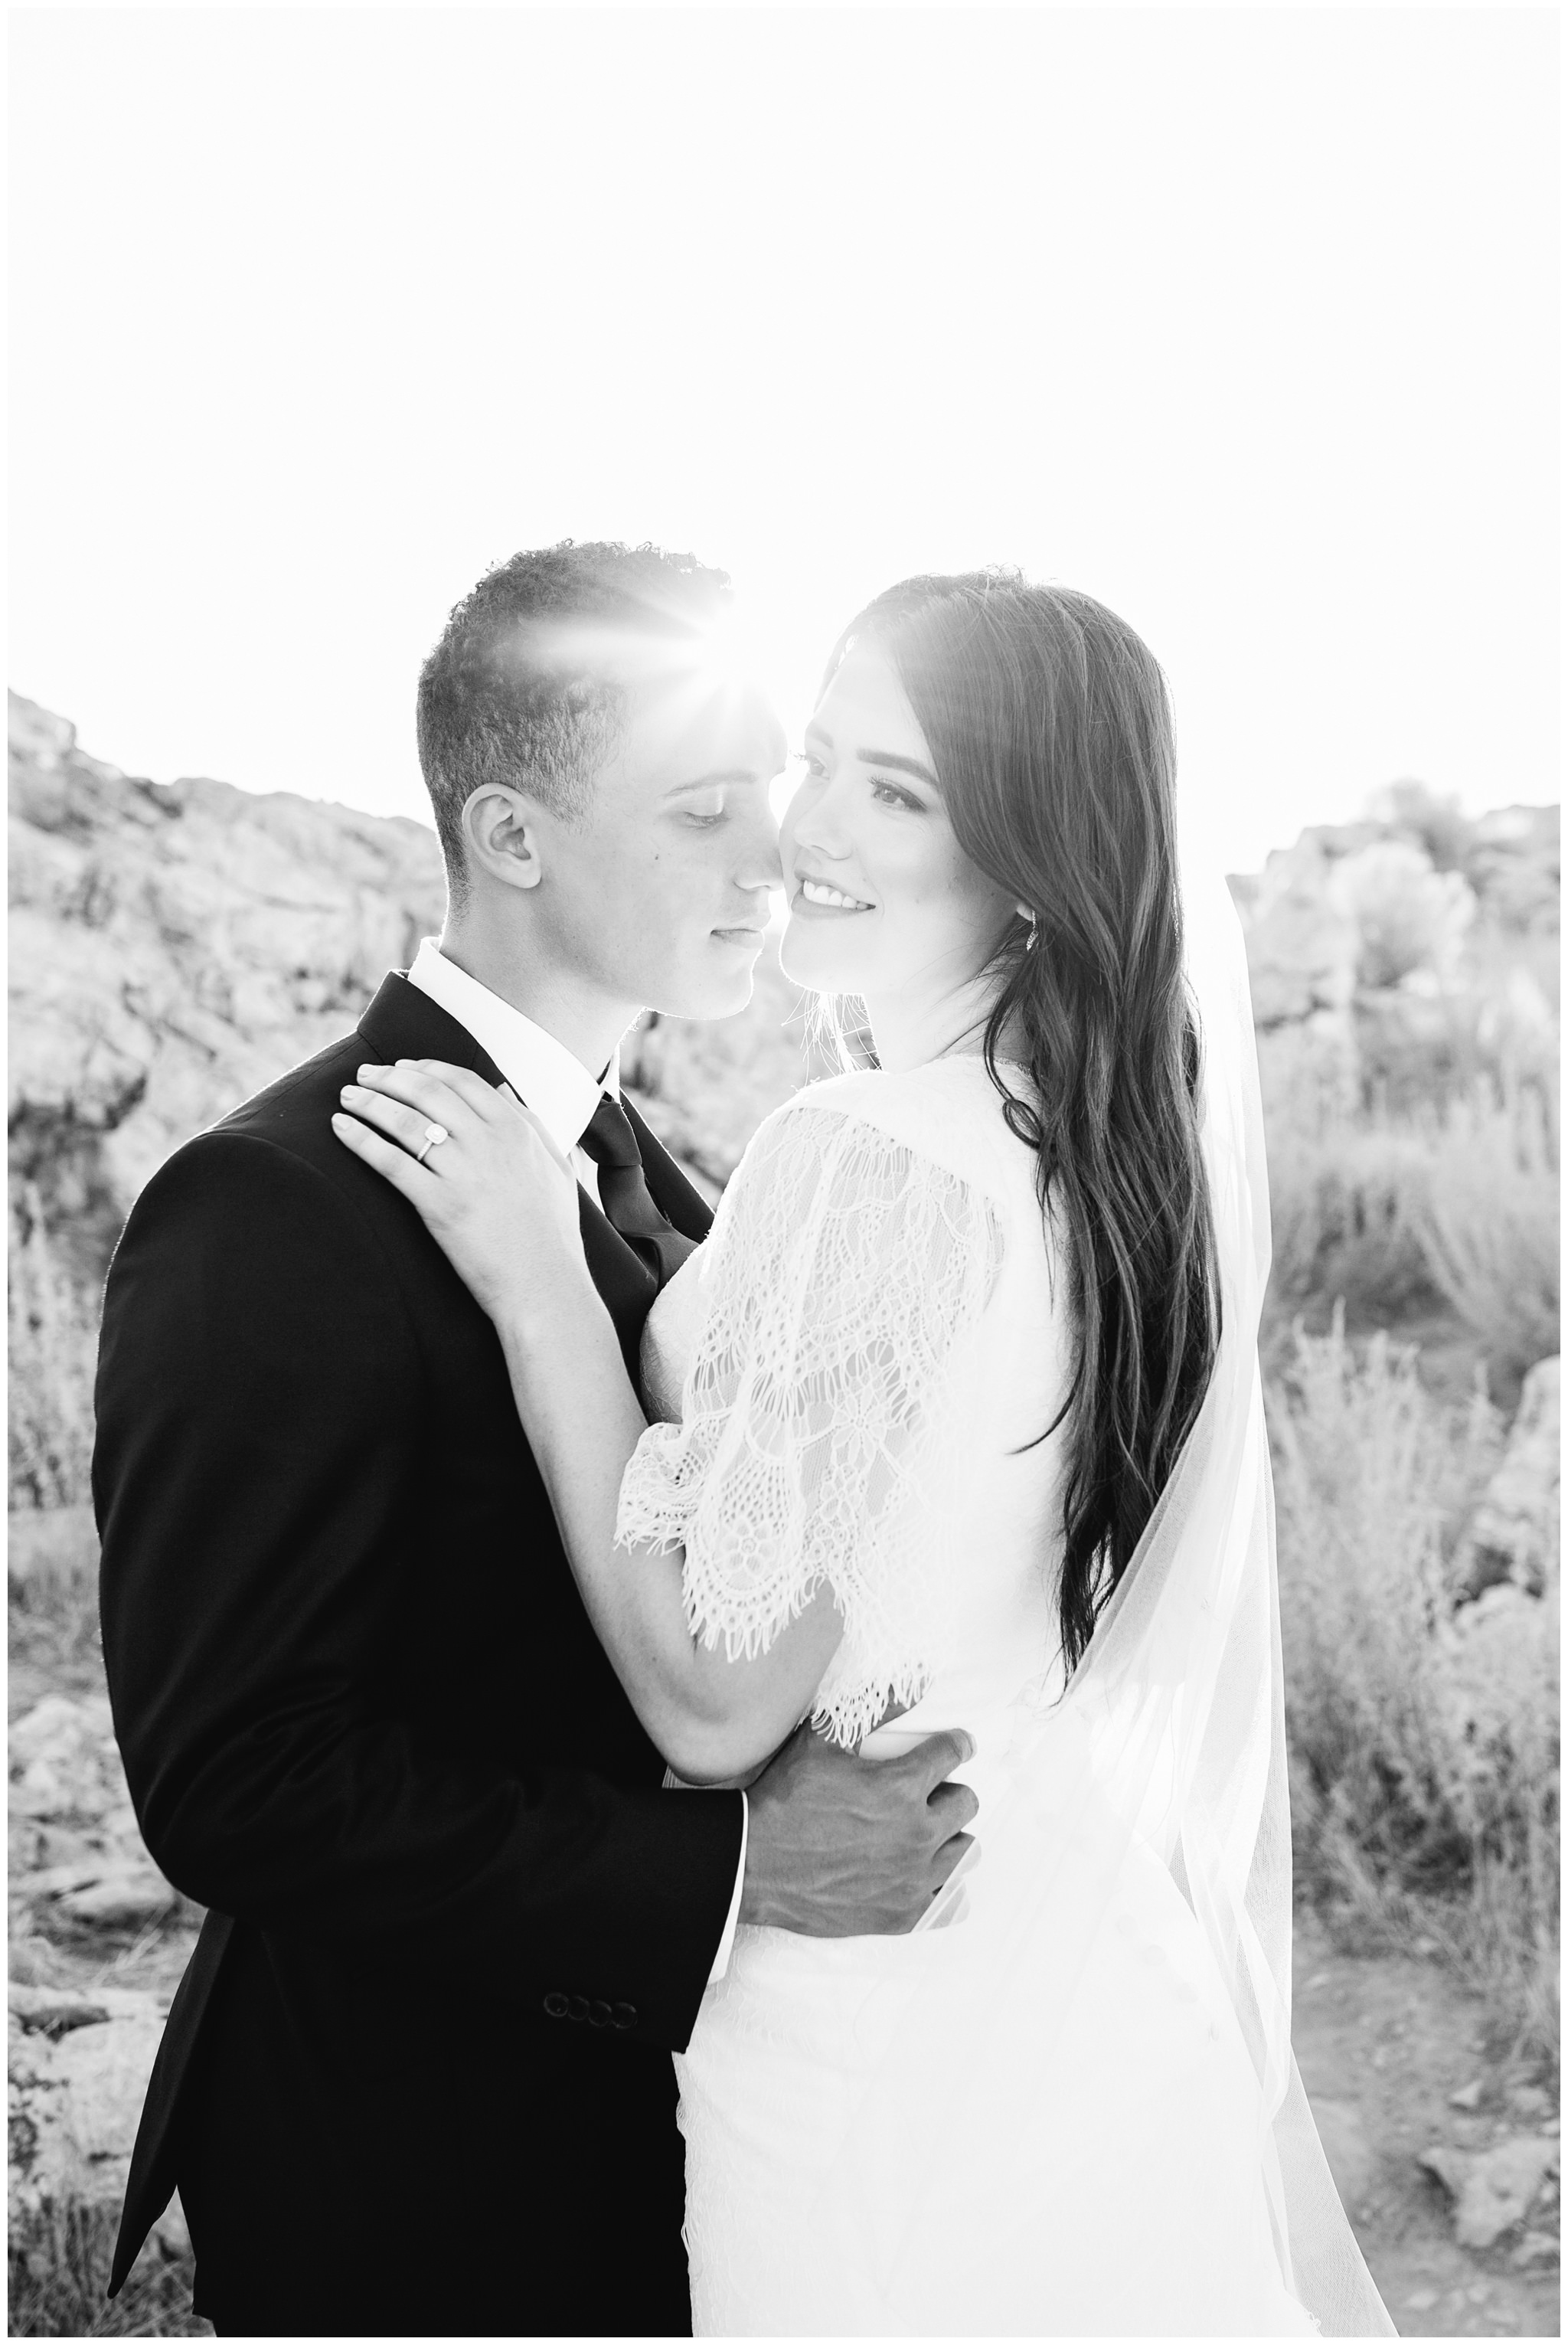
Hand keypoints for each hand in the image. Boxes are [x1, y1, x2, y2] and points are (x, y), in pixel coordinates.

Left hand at [332, 1059, 588, 1324]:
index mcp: (516, 1130)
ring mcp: (464, 1174)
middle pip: (427, 1092)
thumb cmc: (553, 1233)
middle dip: (389, 1077)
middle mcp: (489, 1143)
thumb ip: (531, 1122)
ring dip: (370, 1102)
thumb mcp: (556, 1166)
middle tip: (364, 1073)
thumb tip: (502, 1088)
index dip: (425, 1067)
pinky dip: (362, 1141)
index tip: (401, 1066)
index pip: (462, 1080)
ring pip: (405, 1121)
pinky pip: (392, 1163)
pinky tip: (341, 1128)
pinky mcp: (439, 1206)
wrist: (545, 1286)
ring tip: (348, 1096)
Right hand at [739, 1721, 978, 1936]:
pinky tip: (922, 1874)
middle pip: (967, 1804)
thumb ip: (869, 1710)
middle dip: (950, 1791)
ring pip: (965, 1852)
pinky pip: (948, 1901)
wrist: (753, 1864)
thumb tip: (910, 1686)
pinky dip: (940, 1884)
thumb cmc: (784, 1800)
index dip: (957, 1744)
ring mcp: (913, 1878)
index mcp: (901, 1786)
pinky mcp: (902, 1914)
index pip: (953, 1754)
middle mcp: (917, 1832)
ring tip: (926, 1833)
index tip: (959, 1745)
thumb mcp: (819, 1741)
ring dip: (949, 1837)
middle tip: (929, 1793)